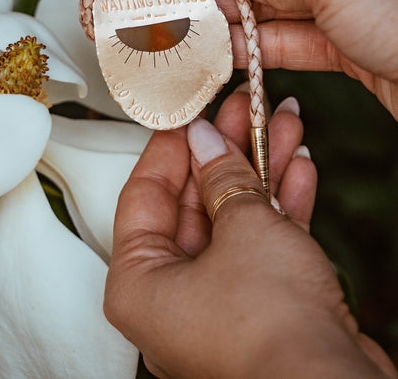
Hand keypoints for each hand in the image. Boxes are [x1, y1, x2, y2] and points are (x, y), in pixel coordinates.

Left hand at [104, 90, 395, 378]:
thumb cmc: (271, 329)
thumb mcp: (242, 228)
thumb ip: (222, 177)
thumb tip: (206, 138)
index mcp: (140, 283)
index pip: (144, 194)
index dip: (171, 146)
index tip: (190, 111)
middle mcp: (172, 296)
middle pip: (195, 202)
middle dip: (226, 150)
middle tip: (243, 109)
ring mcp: (218, 301)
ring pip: (234, 218)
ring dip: (261, 169)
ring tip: (283, 123)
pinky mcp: (259, 307)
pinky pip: (261, 244)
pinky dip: (280, 206)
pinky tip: (299, 167)